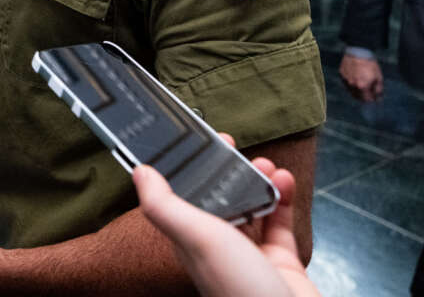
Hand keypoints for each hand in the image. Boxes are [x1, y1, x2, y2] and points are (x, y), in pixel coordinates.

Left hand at [134, 160, 319, 296]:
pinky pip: (279, 221)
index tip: (195, 142)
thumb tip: (139, 172)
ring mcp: (249, 254)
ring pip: (249, 205)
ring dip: (257, 179)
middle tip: (234, 145)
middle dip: (225, 169)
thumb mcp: (198, 239)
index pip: (180, 197)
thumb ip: (166, 206)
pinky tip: (285, 182)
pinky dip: (282, 198)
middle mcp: (216, 248)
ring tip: (267, 164)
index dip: (186, 169)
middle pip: (216, 198)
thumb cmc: (239, 288)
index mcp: (190, 242)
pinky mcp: (279, 260)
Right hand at [339, 52, 383, 101]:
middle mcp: (352, 86)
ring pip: (351, 91)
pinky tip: (355, 77)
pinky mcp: (341, 74)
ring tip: (362, 83)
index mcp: (362, 87)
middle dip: (364, 97)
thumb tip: (378, 99)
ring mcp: (345, 80)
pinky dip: (351, 83)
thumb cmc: (370, 64)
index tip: (374, 97)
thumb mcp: (378, 77)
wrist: (359, 51)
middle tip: (369, 91)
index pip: (366, 100)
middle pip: (357, 97)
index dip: (372, 99)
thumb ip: (378, 90)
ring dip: (357, 90)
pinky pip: (346, 83)